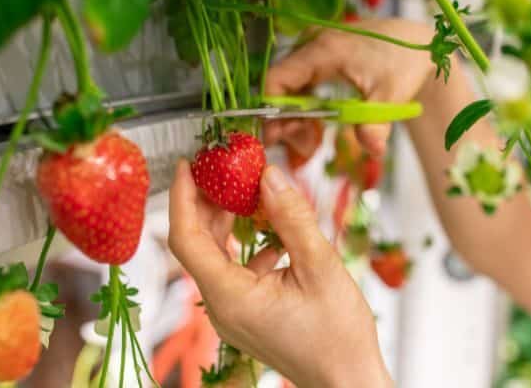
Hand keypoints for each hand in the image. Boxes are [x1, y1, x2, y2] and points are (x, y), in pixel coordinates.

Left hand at [168, 161, 392, 387]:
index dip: (182, 197)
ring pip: (217, 256)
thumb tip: (270, 176)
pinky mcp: (247, 313)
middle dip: (207, 202)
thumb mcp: (321, 267)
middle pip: (198, 244)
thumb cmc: (339, 336)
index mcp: (230, 297)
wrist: (349, 381)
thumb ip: (292, 218)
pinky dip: (248, 244)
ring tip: (246, 189)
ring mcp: (233, 312)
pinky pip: (236, 270)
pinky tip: (274, 231)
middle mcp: (222, 306)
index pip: (186, 239)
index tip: (186, 165)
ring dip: (228, 221)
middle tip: (222, 168)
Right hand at [264, 18, 435, 157]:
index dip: (271, 111)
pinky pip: (300, 89)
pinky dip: (304, 112)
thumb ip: (376, 123)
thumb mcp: (392, 95)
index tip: (277, 140)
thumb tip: (372, 149)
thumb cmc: (406, 62)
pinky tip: (315, 133)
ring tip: (312, 147)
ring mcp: (314, 53)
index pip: (277, 79)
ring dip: (295, 121)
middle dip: (285, 123)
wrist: (418, 45)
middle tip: (304, 151)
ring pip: (289, 91)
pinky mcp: (319, 61)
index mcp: (323, 50)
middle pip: (280, 88)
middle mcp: (312, 47)